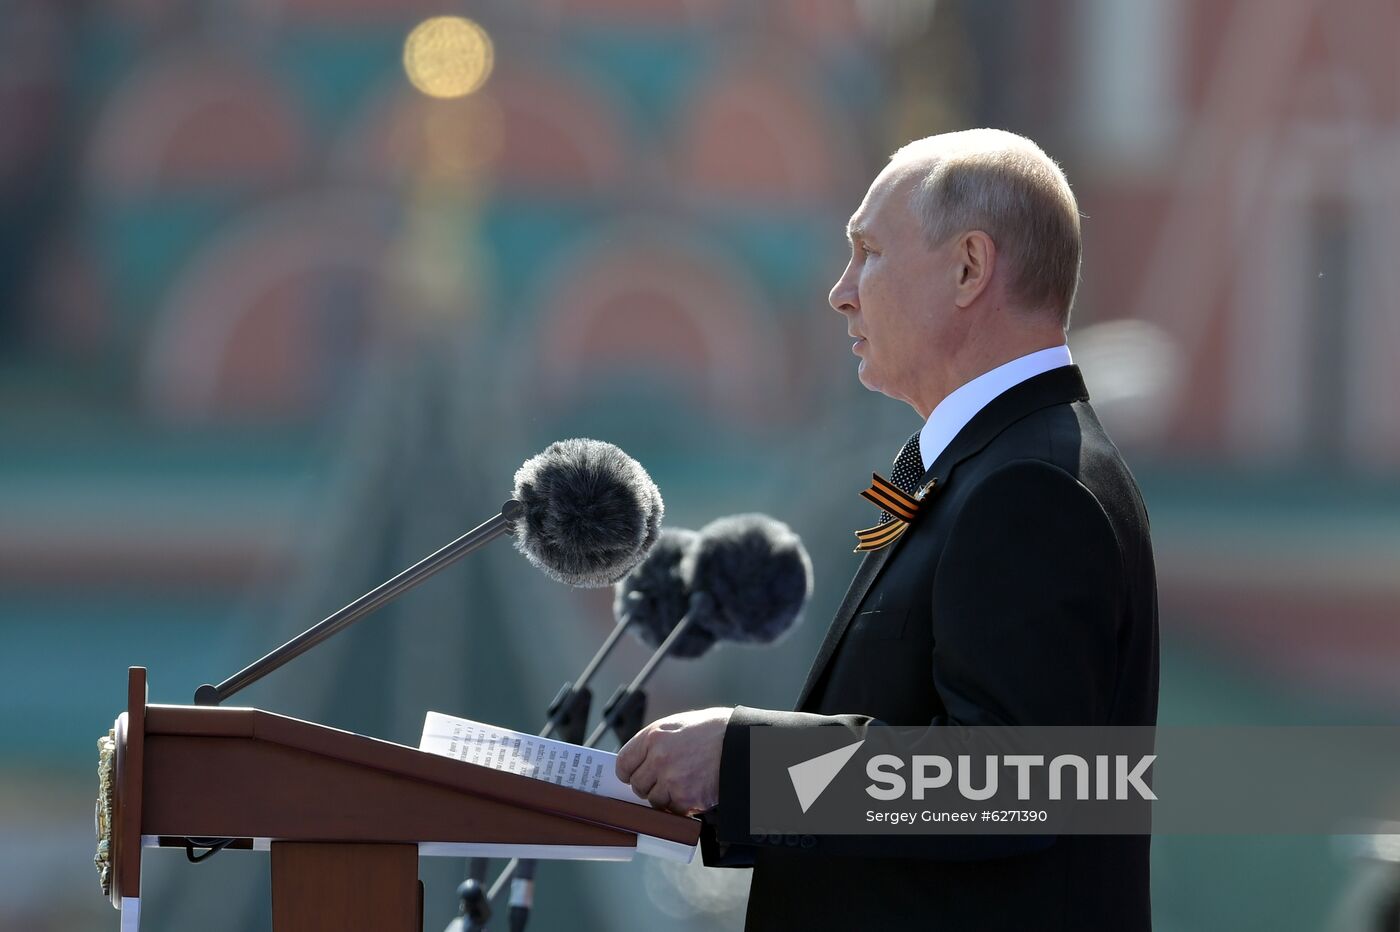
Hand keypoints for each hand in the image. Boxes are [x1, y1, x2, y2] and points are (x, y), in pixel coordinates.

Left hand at [615, 707, 732, 815]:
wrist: (740, 742)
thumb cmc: (711, 731)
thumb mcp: (677, 726)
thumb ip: (654, 743)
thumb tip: (639, 762)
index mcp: (653, 737)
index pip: (623, 764)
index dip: (628, 772)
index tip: (633, 775)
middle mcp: (658, 758)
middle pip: (637, 785)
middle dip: (649, 785)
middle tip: (666, 779)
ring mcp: (671, 780)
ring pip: (654, 800)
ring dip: (665, 797)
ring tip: (684, 782)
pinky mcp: (686, 799)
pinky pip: (673, 810)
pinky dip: (682, 805)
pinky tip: (694, 790)